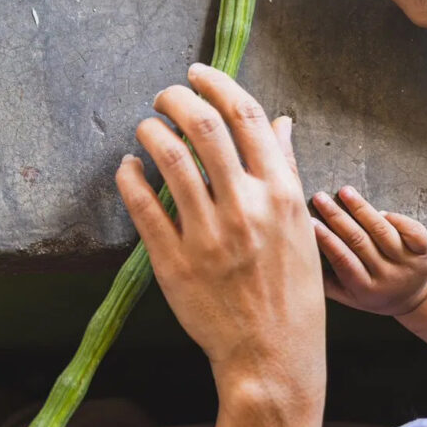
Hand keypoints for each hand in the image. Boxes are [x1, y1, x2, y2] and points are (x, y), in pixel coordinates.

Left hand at [116, 64, 324, 426]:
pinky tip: (128, 166)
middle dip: (176, 97)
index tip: (196, 72)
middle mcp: (244, 208)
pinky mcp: (172, 259)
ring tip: (145, 128)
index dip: (216, 83)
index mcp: (280, 194)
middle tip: (164, 95)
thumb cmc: (289, 288)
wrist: (272, 354)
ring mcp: (207, 234)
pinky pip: (141, 202)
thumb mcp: (299, 226)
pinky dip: (129, 174)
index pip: (246, 116)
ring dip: (149, 131)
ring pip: (167, 157)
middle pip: (203, 125)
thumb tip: (280, 122)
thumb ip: (285, 170)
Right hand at [310, 186, 426, 315]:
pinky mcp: (425, 251)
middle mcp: (388, 276)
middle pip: (360, 241)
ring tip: (344, 192)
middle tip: (320, 198)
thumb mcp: (346, 296)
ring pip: (382, 231)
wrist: (411, 298)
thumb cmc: (371, 293)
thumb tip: (297, 258)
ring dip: (361, 208)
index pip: (343, 260)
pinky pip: (412, 230)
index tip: (309, 221)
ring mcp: (408, 263)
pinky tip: (378, 209)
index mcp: (365, 288)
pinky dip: (395, 217)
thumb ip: (324, 281)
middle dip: (337, 216)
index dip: (326, 239)